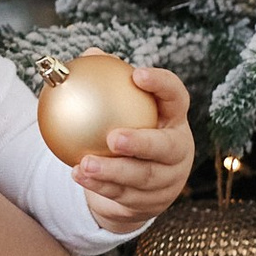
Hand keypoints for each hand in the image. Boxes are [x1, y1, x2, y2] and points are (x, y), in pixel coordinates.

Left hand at [72, 60, 193, 233]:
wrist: (134, 182)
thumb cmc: (124, 130)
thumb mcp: (120, 109)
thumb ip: (107, 82)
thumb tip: (90, 54)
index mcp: (173, 119)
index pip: (176, 97)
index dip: (162, 85)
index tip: (137, 74)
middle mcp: (177, 149)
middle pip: (166, 147)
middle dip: (142, 143)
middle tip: (113, 138)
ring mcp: (168, 179)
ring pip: (143, 177)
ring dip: (112, 171)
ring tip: (84, 164)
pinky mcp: (152, 202)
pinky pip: (124, 194)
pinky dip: (100, 186)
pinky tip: (77, 175)